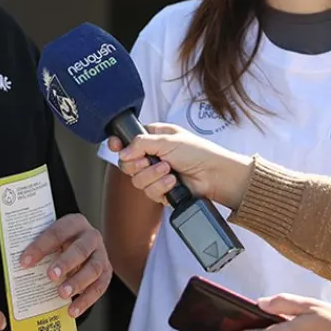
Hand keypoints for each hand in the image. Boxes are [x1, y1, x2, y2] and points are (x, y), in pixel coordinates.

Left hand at [19, 213, 111, 317]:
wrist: (80, 245)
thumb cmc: (61, 243)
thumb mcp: (51, 239)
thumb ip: (39, 248)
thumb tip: (18, 265)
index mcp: (74, 223)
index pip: (57, 232)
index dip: (40, 246)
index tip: (25, 261)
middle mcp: (91, 236)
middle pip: (81, 248)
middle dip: (66, 262)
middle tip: (51, 276)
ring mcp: (101, 254)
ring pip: (94, 268)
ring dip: (78, 282)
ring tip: (62, 294)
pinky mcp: (106, 271)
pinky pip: (100, 286)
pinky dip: (86, 299)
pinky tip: (73, 309)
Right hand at [108, 123, 252, 209]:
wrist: (214, 174)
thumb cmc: (197, 152)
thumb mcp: (167, 140)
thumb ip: (140, 143)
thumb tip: (122, 153)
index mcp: (152, 138)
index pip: (127, 140)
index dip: (119, 144)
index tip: (116, 146)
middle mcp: (152, 156)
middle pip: (127, 163)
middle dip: (139, 163)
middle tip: (152, 160)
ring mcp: (155, 174)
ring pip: (136, 180)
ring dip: (152, 175)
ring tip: (169, 170)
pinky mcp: (161, 190)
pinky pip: (148, 192)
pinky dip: (160, 186)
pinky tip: (172, 181)